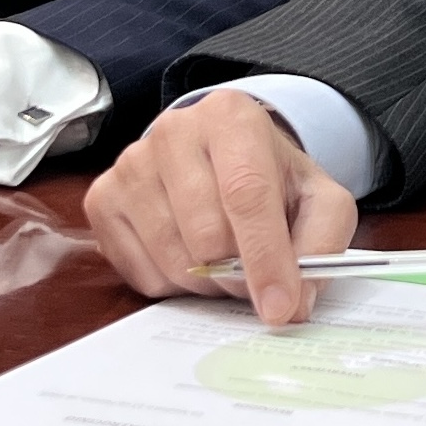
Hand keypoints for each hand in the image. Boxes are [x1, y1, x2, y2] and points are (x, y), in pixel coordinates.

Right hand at [84, 89, 356, 326]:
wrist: (222, 157)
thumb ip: (322, 244)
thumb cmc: (271, 179)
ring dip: (205, 281)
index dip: (265, 257)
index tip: (280, 308)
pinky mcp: (103, 198)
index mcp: (231, 117)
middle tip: (252, 276)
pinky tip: (187, 256)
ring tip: (222, 261)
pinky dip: (170, 284)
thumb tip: (295, 303)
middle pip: (206, 232)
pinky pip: (139, 271)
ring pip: (171, 256)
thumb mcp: (318, 199)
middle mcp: (173, 131)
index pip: (246, 194)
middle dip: (236, 274)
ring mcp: (131, 163)